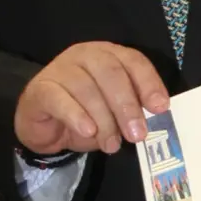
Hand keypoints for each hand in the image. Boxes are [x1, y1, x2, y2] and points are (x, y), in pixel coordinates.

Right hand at [15, 42, 169, 156]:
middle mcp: (85, 55)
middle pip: (111, 73)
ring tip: (112, 145)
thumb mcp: (114, 114)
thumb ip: (132, 112)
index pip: (133, 61)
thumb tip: (155, 122)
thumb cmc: (85, 116)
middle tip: (137, 134)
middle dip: (127, 105)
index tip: (161, 108)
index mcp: (108, 55)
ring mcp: (60, 69)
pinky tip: (88, 132)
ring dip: (104, 120)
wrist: (45, 128)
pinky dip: (77, 116)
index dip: (149, 83)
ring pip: (87, 88)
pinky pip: (60, 99)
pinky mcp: (40, 89)